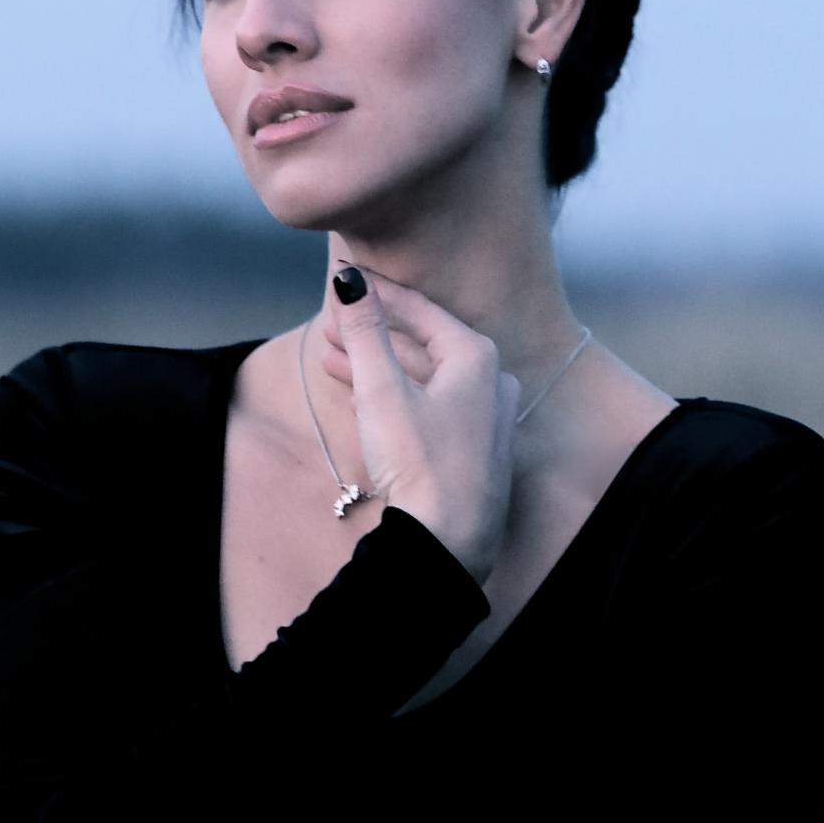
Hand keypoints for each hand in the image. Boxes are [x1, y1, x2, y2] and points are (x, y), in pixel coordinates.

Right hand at [322, 265, 519, 585]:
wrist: (445, 542)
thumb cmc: (419, 462)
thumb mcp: (382, 391)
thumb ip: (365, 332)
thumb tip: (348, 280)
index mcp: (476, 358)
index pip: (422, 311)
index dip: (379, 295)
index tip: (347, 280)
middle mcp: (491, 384)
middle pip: (424, 344)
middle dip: (374, 334)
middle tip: (332, 324)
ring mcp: (486, 421)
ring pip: (425, 379)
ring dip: (379, 367)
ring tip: (333, 359)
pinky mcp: (473, 454)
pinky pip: (432, 408)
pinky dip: (396, 397)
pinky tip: (363, 399)